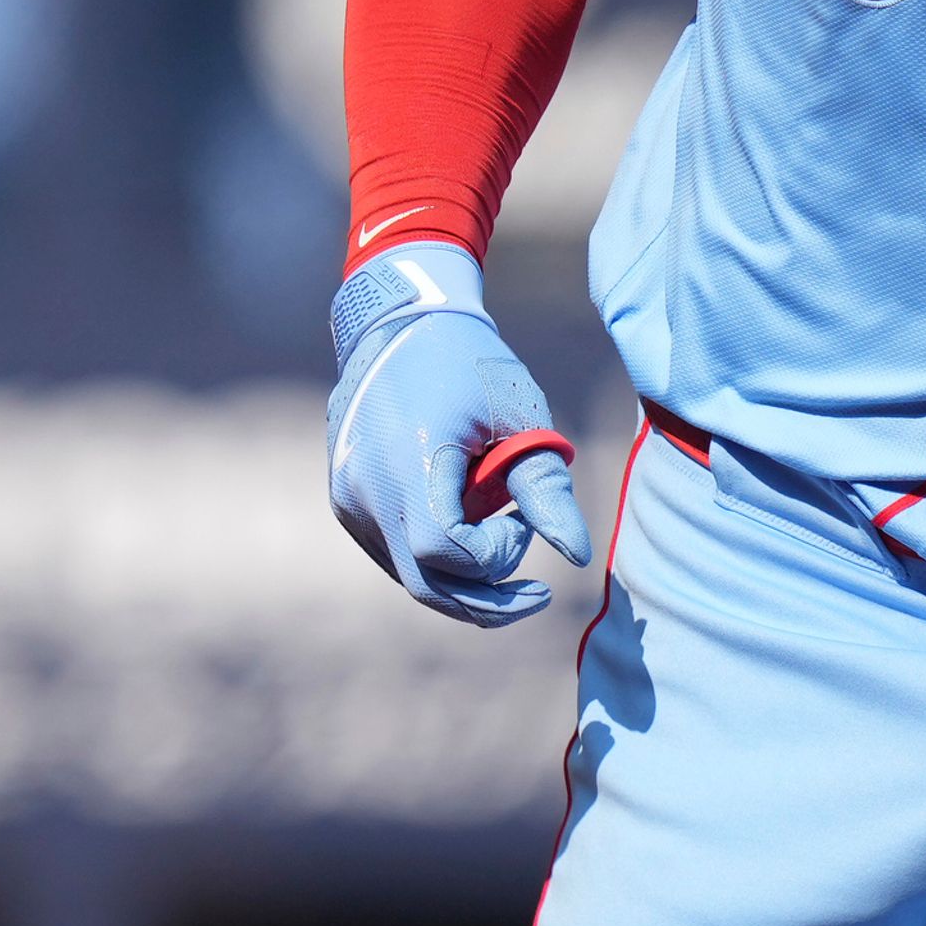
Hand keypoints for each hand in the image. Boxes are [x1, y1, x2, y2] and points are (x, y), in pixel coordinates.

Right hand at [326, 243, 591, 626]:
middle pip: (425, 583)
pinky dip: (436, 557)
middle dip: (486, 601)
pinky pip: (393, 551)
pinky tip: (472, 532)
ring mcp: (349, 501)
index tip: (523, 517)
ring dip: (462, 579)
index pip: (446, 553)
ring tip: (509, 551)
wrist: (399, 325)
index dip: (496, 553)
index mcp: (405, 466)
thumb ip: (545, 489)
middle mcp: (365, 493)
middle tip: (538, 597)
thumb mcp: (519, 418)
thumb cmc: (469, 365)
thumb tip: (578, 557)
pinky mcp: (347, 502)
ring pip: (408, 574)